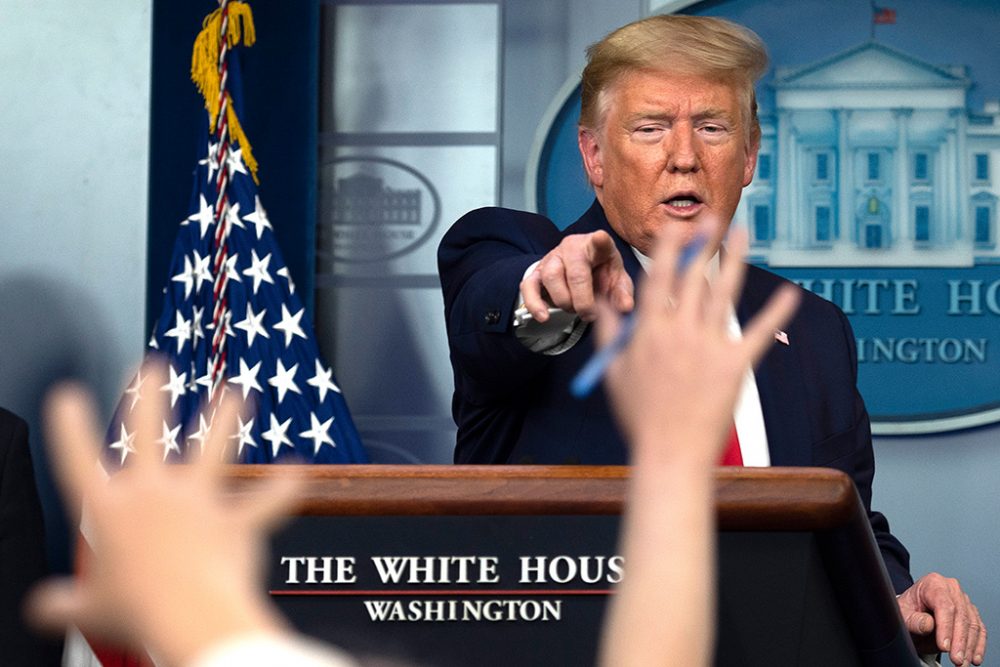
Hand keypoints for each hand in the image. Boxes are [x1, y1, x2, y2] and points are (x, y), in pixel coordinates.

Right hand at [29, 363, 302, 665]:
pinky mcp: (236, 518)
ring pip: (212, 448)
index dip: (70, 427)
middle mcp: (154, 494)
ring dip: (224, 420)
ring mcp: (198, 501)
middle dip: (149, 395)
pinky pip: (267, 501)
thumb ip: (64, 602)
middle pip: (148, 433)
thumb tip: (45, 606)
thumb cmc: (136, 613)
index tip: (68, 394)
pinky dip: (283, 488)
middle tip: (154, 366)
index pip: (78, 461)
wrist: (188, 613)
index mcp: (109, 510)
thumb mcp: (87, 610)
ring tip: (235, 394)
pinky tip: (297, 470)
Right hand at [521, 230, 633, 322]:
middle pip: (574, 271)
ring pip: (551, 276)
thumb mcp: (617, 283)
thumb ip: (622, 294)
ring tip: (574, 310)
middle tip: (590, 314)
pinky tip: (543, 317)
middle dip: (583, 300)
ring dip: (563, 300)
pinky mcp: (536, 272)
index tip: (600, 238)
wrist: (581, 274)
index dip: (600, 240)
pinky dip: (534, 303)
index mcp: (596, 246)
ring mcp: (552, 258)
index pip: (600, 241)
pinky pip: (529, 286)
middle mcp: (572, 247)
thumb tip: (624, 307)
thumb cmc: (601, 274)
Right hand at [595, 220, 798, 464]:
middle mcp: (680, 331)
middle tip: (710, 218)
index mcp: (648, 331)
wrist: (670, 453)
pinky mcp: (736, 364)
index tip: (675, 227)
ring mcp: (709, 346)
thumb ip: (608, 333)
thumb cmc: (639, 415)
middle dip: (701, 242)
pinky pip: (758, 331)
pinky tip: (792, 293)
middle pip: (692, 276)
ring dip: (734, 258)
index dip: (668, 247)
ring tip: (742, 234)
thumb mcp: (613, 371)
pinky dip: (776, 312)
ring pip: (723, 292)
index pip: (658, 277)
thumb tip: (602, 302)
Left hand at [898, 572, 985, 665]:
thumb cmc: (907, 610)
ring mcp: (963, 600)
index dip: (946, 627)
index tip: (944, 646)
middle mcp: (951, 588)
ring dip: (969, 646)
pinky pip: (979, 629)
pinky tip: (974, 658)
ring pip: (972, 624)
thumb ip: (913, 619)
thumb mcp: (902, 614)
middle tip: (956, 660)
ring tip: (962, 663)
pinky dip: (978, 645)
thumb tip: (928, 625)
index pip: (944, 605)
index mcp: (933, 583)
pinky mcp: (971, 612)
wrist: (912, 612)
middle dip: (959, 641)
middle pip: (960, 616)